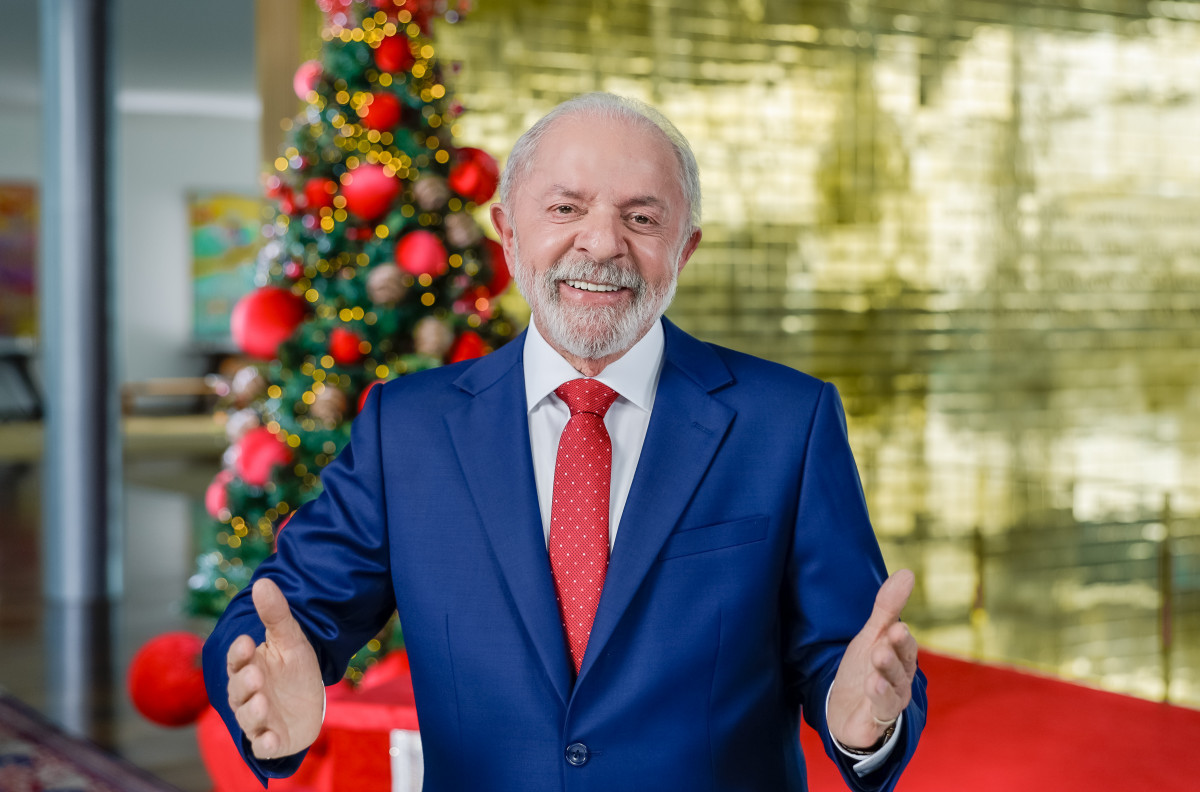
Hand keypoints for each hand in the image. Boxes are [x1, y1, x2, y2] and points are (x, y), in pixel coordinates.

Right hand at [226, 578, 323, 759]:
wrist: (309, 704)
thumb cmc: (293, 669)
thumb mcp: (291, 640)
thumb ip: (276, 615)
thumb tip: (263, 581)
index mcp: (248, 666)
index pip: (237, 659)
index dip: (239, 653)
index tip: (246, 641)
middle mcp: (247, 694)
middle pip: (238, 689)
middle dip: (245, 683)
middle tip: (255, 674)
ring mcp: (258, 718)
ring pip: (247, 717)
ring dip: (252, 711)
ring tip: (262, 701)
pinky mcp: (270, 740)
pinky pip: (263, 745)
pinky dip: (265, 744)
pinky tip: (271, 740)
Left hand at [827, 569, 918, 750]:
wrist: (844, 711)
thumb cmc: (863, 670)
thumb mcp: (871, 636)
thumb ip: (888, 608)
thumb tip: (907, 572)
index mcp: (900, 657)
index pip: (904, 644)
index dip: (901, 637)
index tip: (897, 626)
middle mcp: (900, 678)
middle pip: (903, 663)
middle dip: (898, 649)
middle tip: (893, 634)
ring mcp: (891, 699)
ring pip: (893, 685)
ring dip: (887, 670)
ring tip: (878, 655)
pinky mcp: (877, 718)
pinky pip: (882, 707)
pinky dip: (879, 697)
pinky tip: (872, 685)